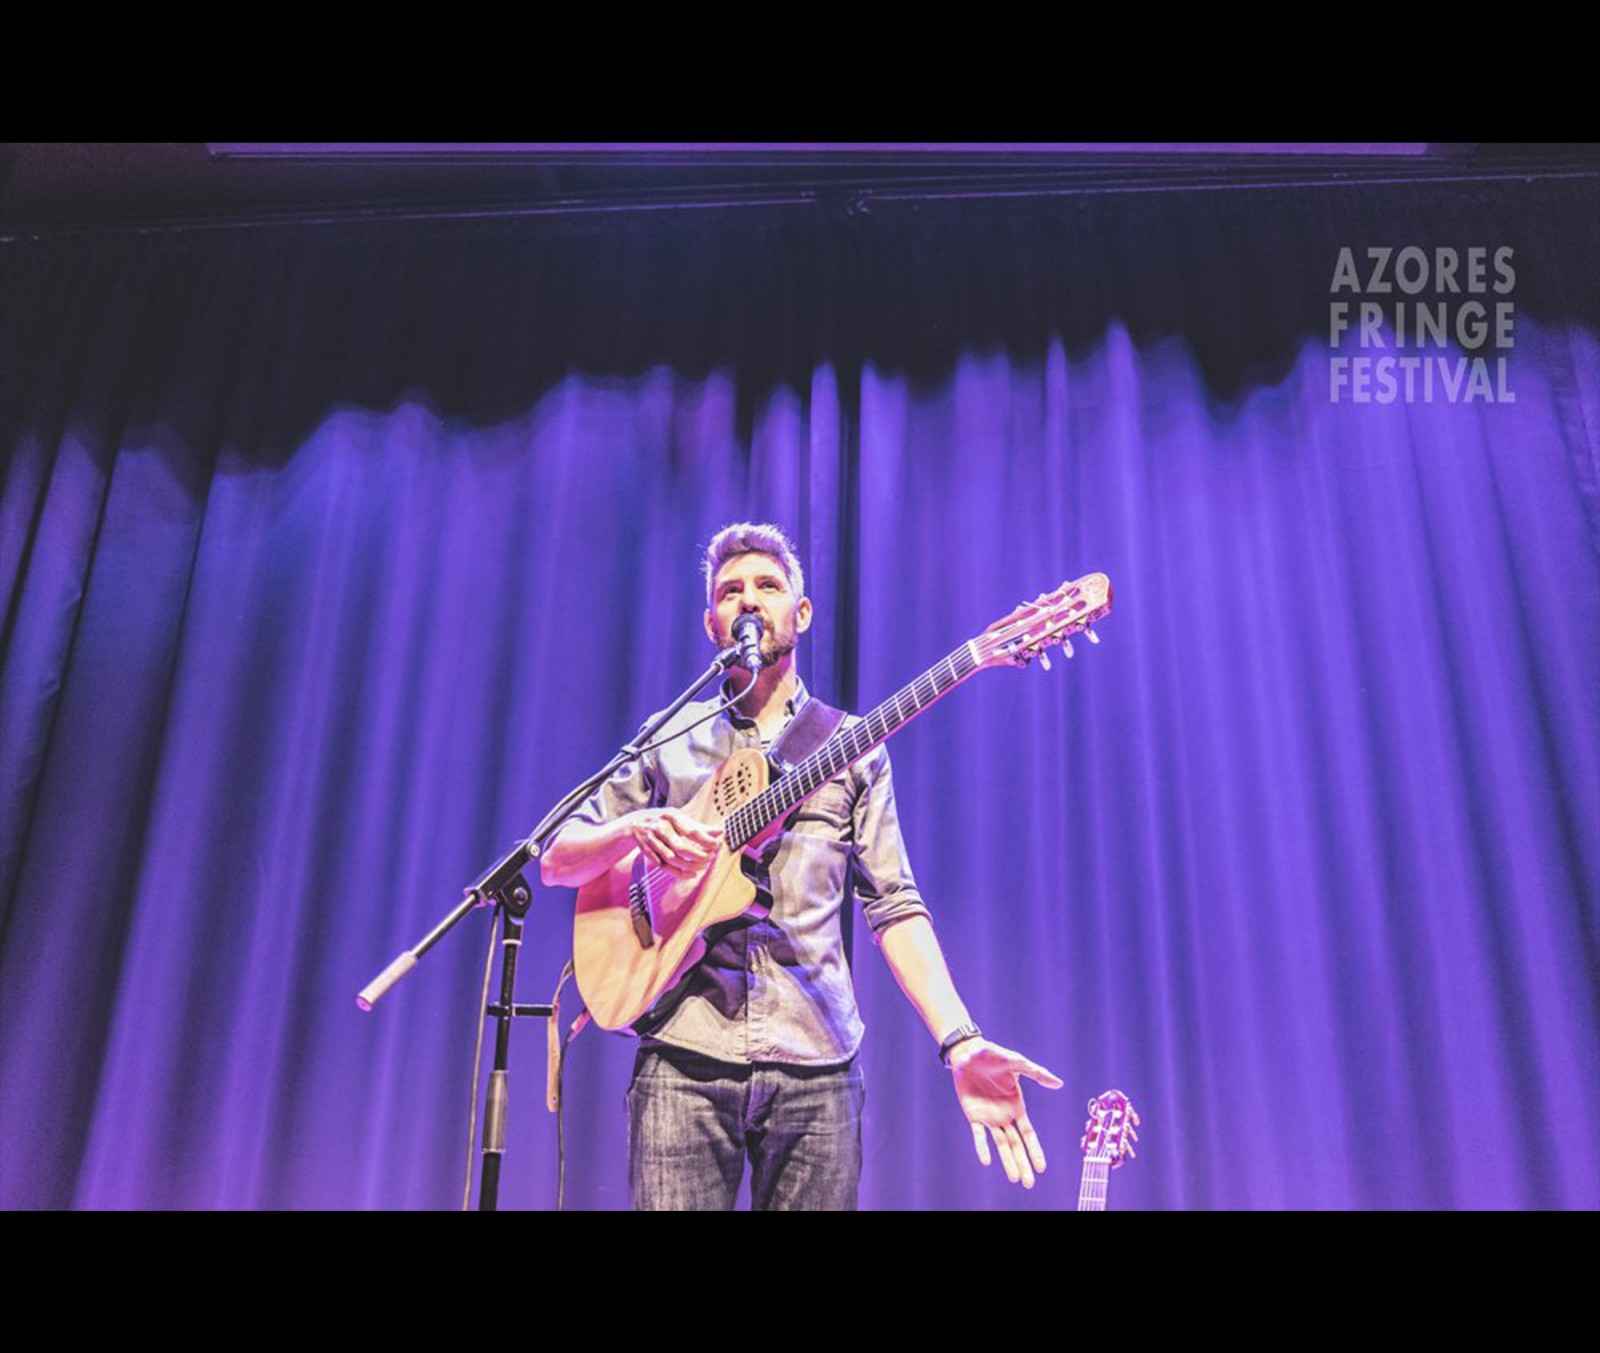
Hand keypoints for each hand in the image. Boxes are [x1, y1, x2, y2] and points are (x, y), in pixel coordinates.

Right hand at [626, 807, 721, 875]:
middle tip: (710, 858)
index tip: (716, 845)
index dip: (705, 840)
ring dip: (690, 865)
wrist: (635, 823)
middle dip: (698, 855)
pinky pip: (665, 866)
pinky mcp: (648, 853)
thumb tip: (721, 832)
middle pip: (680, 847)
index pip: (690, 831)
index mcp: (671, 817)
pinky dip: (679, 873)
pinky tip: (692, 874)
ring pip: (672, 859)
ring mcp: (652, 841)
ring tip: (703, 866)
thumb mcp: (679, 818)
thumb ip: (699, 827)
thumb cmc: (664, 820)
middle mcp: (660, 828)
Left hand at [947, 1039, 1063, 1188]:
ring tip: (1015, 1180)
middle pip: (1016, 1145)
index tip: (1042, 1168)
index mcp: (1017, 1106)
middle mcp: (1005, 1116)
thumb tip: (1059, 1083)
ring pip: (1000, 1145)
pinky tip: (985, 1161)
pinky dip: (981, 1147)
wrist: (968, 1052)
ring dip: (1007, 1161)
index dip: (1035, 1151)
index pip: (1028, 1134)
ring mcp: (989, 1117)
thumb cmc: (994, 1055)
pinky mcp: (973, 1114)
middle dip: (1023, 1163)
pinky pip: (978, 1135)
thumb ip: (1037, 1073)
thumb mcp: (1017, 1063)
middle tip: (1030, 1183)